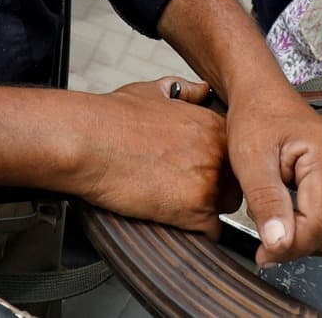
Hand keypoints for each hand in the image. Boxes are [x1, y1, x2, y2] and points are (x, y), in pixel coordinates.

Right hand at [70, 78, 238, 235]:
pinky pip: (210, 232)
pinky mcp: (194, 210)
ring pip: (224, 207)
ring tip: (175, 203)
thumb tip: (200, 89)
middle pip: (234, 180)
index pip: (234, 154)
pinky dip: (195, 231)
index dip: (215, 164)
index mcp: (211, 123)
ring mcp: (208, 181)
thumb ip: (185, 91)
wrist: (87, 140)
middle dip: (214, 187)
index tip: (196, 168)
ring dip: (206, 209)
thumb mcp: (154, 91)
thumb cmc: (111, 117)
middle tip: (183, 187)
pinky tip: (171, 218)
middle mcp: (217, 151)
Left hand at [225, 82, 321, 264]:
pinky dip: (316, 229)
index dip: (291, 246)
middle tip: (266, 233)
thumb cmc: (257, 119)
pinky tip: (292, 213)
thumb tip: (279, 244)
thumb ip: (266, 202)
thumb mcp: (250, 160)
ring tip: (278, 217)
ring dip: (308, 239)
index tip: (263, 252)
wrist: (265, 99)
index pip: (321, 223)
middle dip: (298, 244)